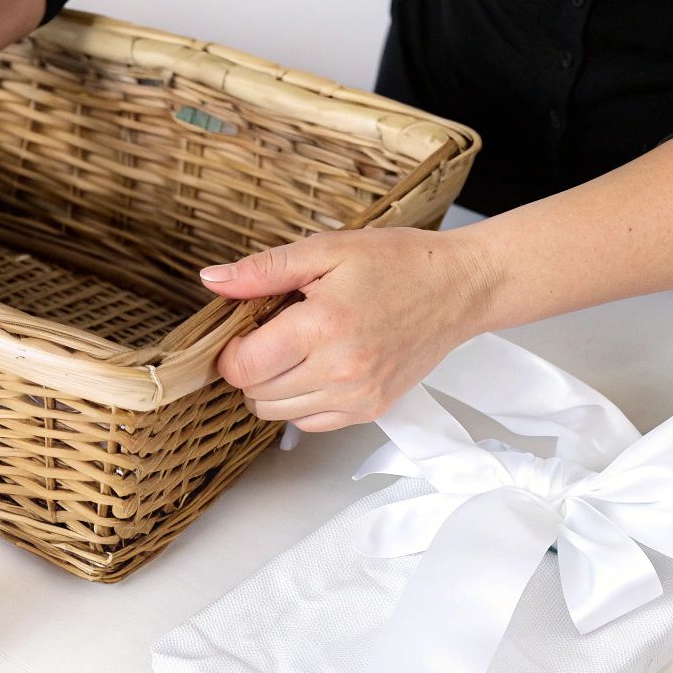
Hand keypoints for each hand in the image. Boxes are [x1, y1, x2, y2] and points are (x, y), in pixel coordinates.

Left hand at [200, 228, 495, 430]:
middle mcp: (340, 371)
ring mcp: (357, 397)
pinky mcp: (371, 410)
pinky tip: (317, 367)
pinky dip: (301, 402)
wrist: (459, 288)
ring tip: (297, 349)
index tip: (246, 328)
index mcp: (323, 327)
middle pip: (255, 395)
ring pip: (277, 414)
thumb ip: (264, 270)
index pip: (242, 367)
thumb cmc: (397, 263)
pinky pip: (311, 423)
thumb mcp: (327, 249)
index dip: (231, 349)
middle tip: (274, 333)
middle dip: (250, 366)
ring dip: (272, 387)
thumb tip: (212, 280)